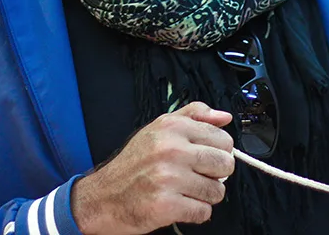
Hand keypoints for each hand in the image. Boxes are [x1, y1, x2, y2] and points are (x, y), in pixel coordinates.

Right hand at [71, 101, 235, 234]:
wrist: (103, 197)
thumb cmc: (133, 164)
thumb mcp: (159, 128)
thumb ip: (194, 115)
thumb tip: (223, 117)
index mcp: (172, 128)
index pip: (223, 138)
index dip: (219, 151)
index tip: (206, 158)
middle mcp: (171, 150)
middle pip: (225, 164)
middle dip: (216, 174)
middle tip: (198, 176)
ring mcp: (169, 178)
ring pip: (217, 191)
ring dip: (205, 195)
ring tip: (186, 191)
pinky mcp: (166, 205)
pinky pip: (204, 212)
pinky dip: (195, 212)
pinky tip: (180, 204)